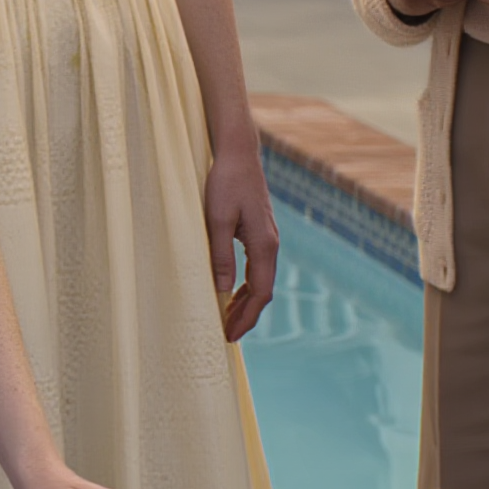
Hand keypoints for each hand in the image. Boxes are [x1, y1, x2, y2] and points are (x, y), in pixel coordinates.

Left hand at [205, 137, 278, 340]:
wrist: (238, 153)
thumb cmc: (225, 182)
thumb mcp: (217, 220)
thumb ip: (221, 255)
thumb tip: (222, 290)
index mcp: (264, 245)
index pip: (260, 292)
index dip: (246, 317)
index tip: (230, 335)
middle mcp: (271, 244)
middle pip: (263, 290)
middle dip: (247, 315)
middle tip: (227, 334)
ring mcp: (267, 237)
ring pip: (261, 279)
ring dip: (246, 301)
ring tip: (227, 318)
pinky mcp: (260, 231)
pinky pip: (257, 266)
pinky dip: (246, 284)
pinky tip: (232, 289)